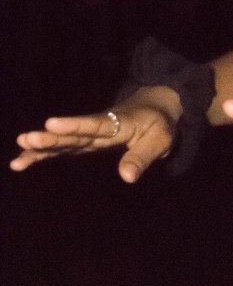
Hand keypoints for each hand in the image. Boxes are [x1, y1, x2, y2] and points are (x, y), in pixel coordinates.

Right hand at [10, 88, 180, 182]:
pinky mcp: (84, 141)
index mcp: (117, 124)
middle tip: (27, 139)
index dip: (74, 125)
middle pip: (73, 134)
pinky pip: (63, 148)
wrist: (153, 107)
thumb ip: (142, 158)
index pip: (94, 125)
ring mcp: (89, 135)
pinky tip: (20, 161)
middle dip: (51, 138)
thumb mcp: (159, 140)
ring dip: (42, 148)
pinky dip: (43, 155)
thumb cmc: (158, 125)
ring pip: (64, 142)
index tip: (51, 124)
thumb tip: (127, 178)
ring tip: (19, 155)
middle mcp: (98, 127)